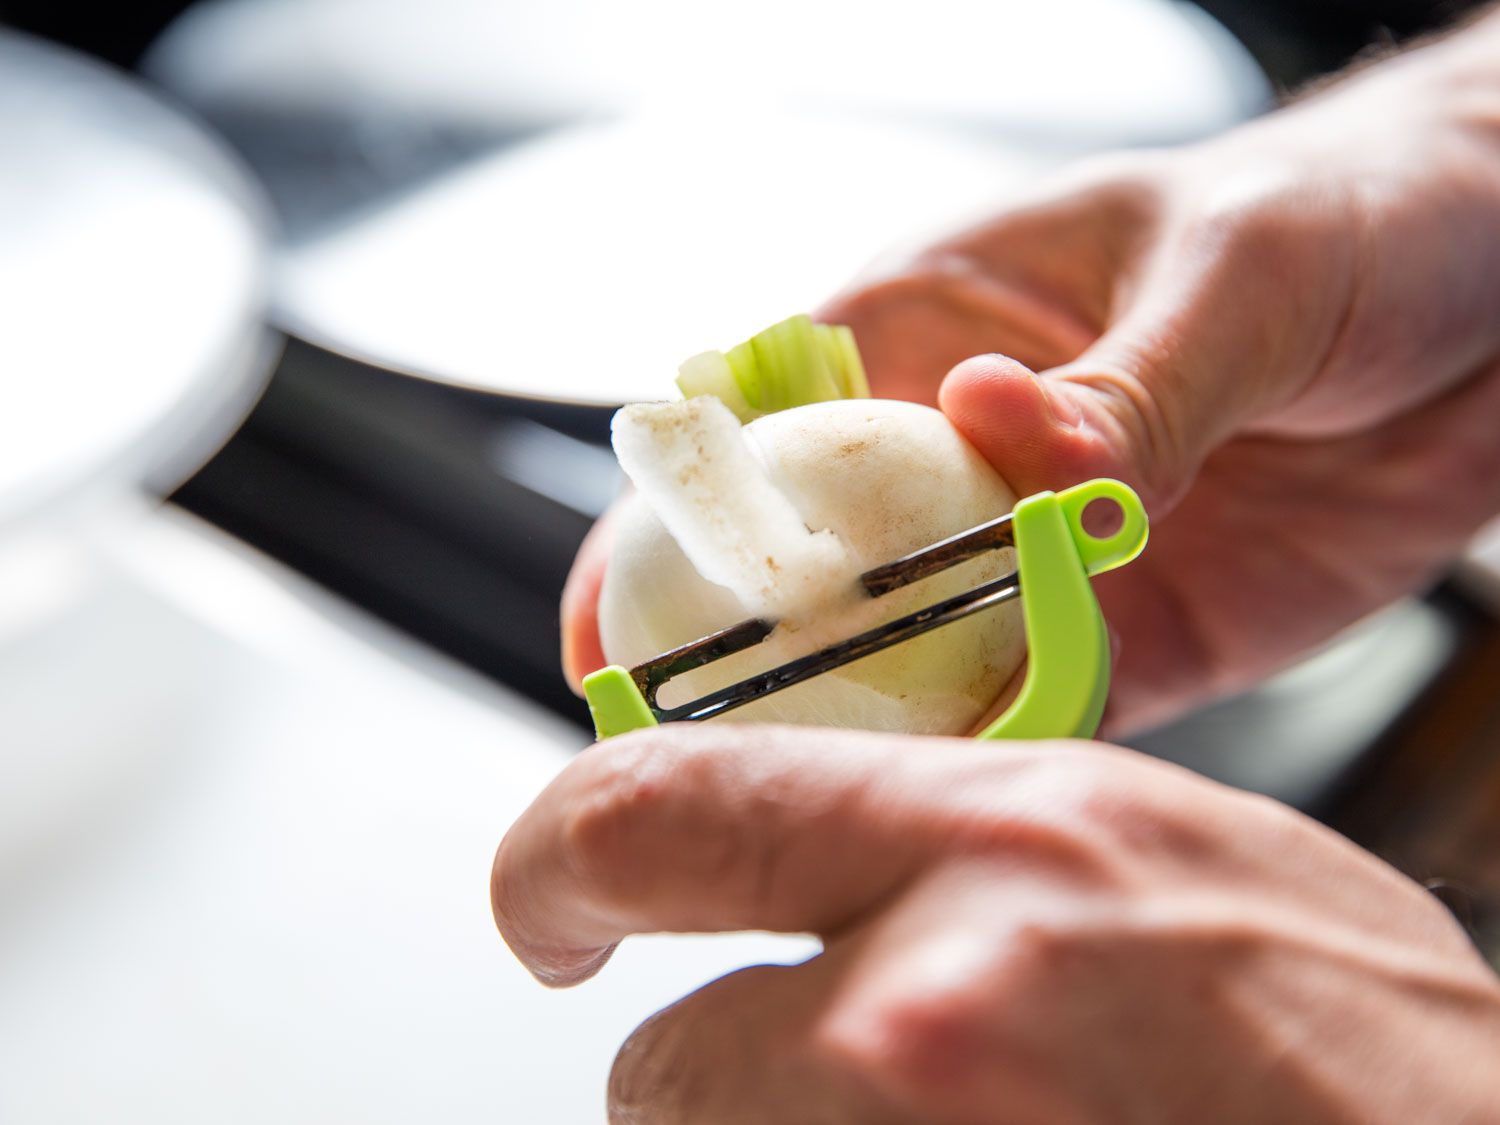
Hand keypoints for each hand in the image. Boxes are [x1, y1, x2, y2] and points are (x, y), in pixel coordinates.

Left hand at [492, 725, 1499, 1121]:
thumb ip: (974, 857)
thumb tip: (833, 870)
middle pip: (664, 1070)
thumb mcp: (1171, 872)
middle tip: (835, 1090)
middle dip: (721, 1089)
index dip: (554, 858)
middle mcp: (940, 1007)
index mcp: (1006, 845)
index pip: (659, 804)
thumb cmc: (1377, 1066)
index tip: (544, 901)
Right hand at [564, 19, 1499, 733]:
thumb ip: (1123, 380)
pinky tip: (971, 804)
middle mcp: (966, 455)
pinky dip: (1004, 762)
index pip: (763, 430)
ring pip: (913, 662)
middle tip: (689, 764)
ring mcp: (1040, 556)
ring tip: (819, 808)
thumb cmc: (1353, 213)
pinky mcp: (1134, 636)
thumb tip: (1000, 437)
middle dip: (744, 664)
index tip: (604, 626)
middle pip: (812, 572)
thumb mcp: (1236, 270)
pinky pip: (1043, 712)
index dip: (665, 527)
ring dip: (868, 732)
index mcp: (938, 326)